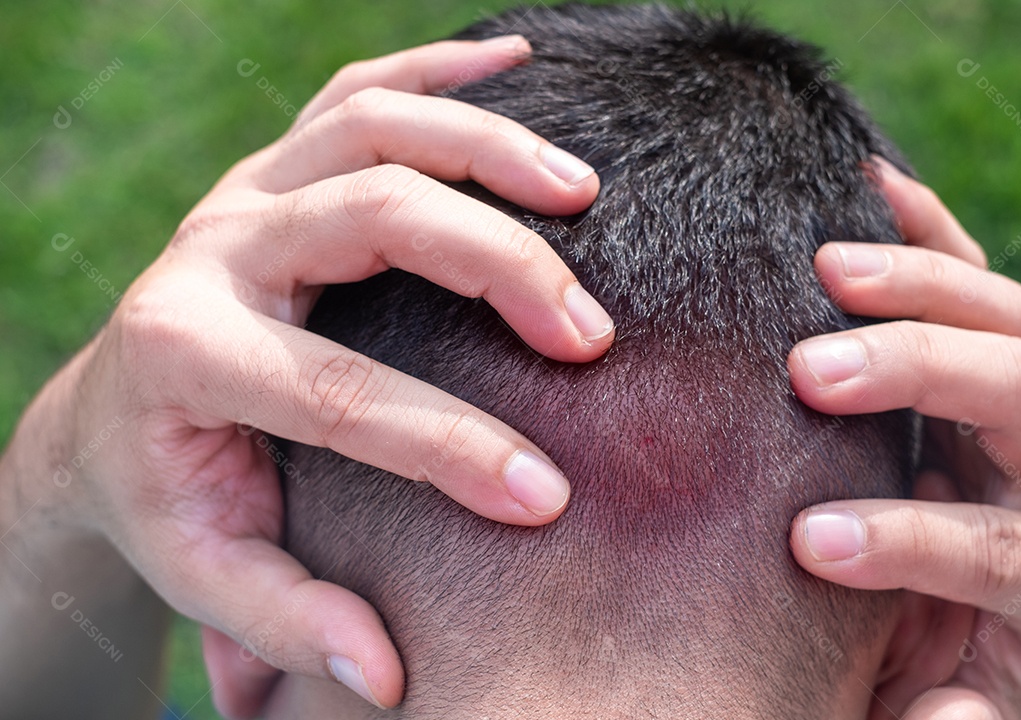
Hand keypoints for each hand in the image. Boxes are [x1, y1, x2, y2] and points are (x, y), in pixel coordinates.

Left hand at [45, 37, 611, 716]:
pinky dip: (445, 68)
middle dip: (497, 269)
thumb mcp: (205, 572)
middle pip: (372, 217)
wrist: (116, 410)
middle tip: (589, 334)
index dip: (451, 449)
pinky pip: (362, 88)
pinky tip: (522, 64)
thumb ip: (284, 621)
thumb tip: (383, 674)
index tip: (548, 497)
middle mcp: (214, 248)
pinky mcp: (276, 163)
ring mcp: (248, 190)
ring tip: (587, 192)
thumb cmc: (170, 492)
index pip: (340, 395)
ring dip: (490, 148)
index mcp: (186, 356)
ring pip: (375, 125)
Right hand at [787, 159, 1020, 718]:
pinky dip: (928, 230)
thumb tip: (941, 706)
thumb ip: (948, 717)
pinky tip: (871, 190)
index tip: (811, 540)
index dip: (912, 541)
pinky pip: (979, 280)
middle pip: (1016, 396)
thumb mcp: (956, 706)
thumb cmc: (956, 660)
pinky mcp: (994, 362)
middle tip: (809, 374)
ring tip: (825, 270)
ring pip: (1005, 320)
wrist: (1001, 612)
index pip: (1001, 547)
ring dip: (916, 286)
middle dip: (912, 375)